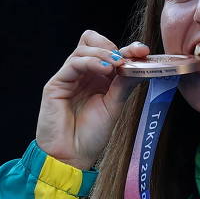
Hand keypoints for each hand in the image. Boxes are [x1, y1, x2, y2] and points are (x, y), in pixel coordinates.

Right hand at [36, 30, 148, 169]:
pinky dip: (91, 61)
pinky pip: (74, 63)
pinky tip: (104, 70)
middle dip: (112, 46)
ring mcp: (69, 77)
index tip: (143, 52)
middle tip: (125, 60)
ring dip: (103, 53)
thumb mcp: (114, 106)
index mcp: (98, 79)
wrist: (71, 156)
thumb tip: (139, 62)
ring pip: (83, 48)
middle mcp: (83, 74)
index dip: (127, 48)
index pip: (109, 51)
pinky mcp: (56, 83)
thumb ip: (124, 83)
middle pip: (92, 41)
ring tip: (115, 66)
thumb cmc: (90, 136)